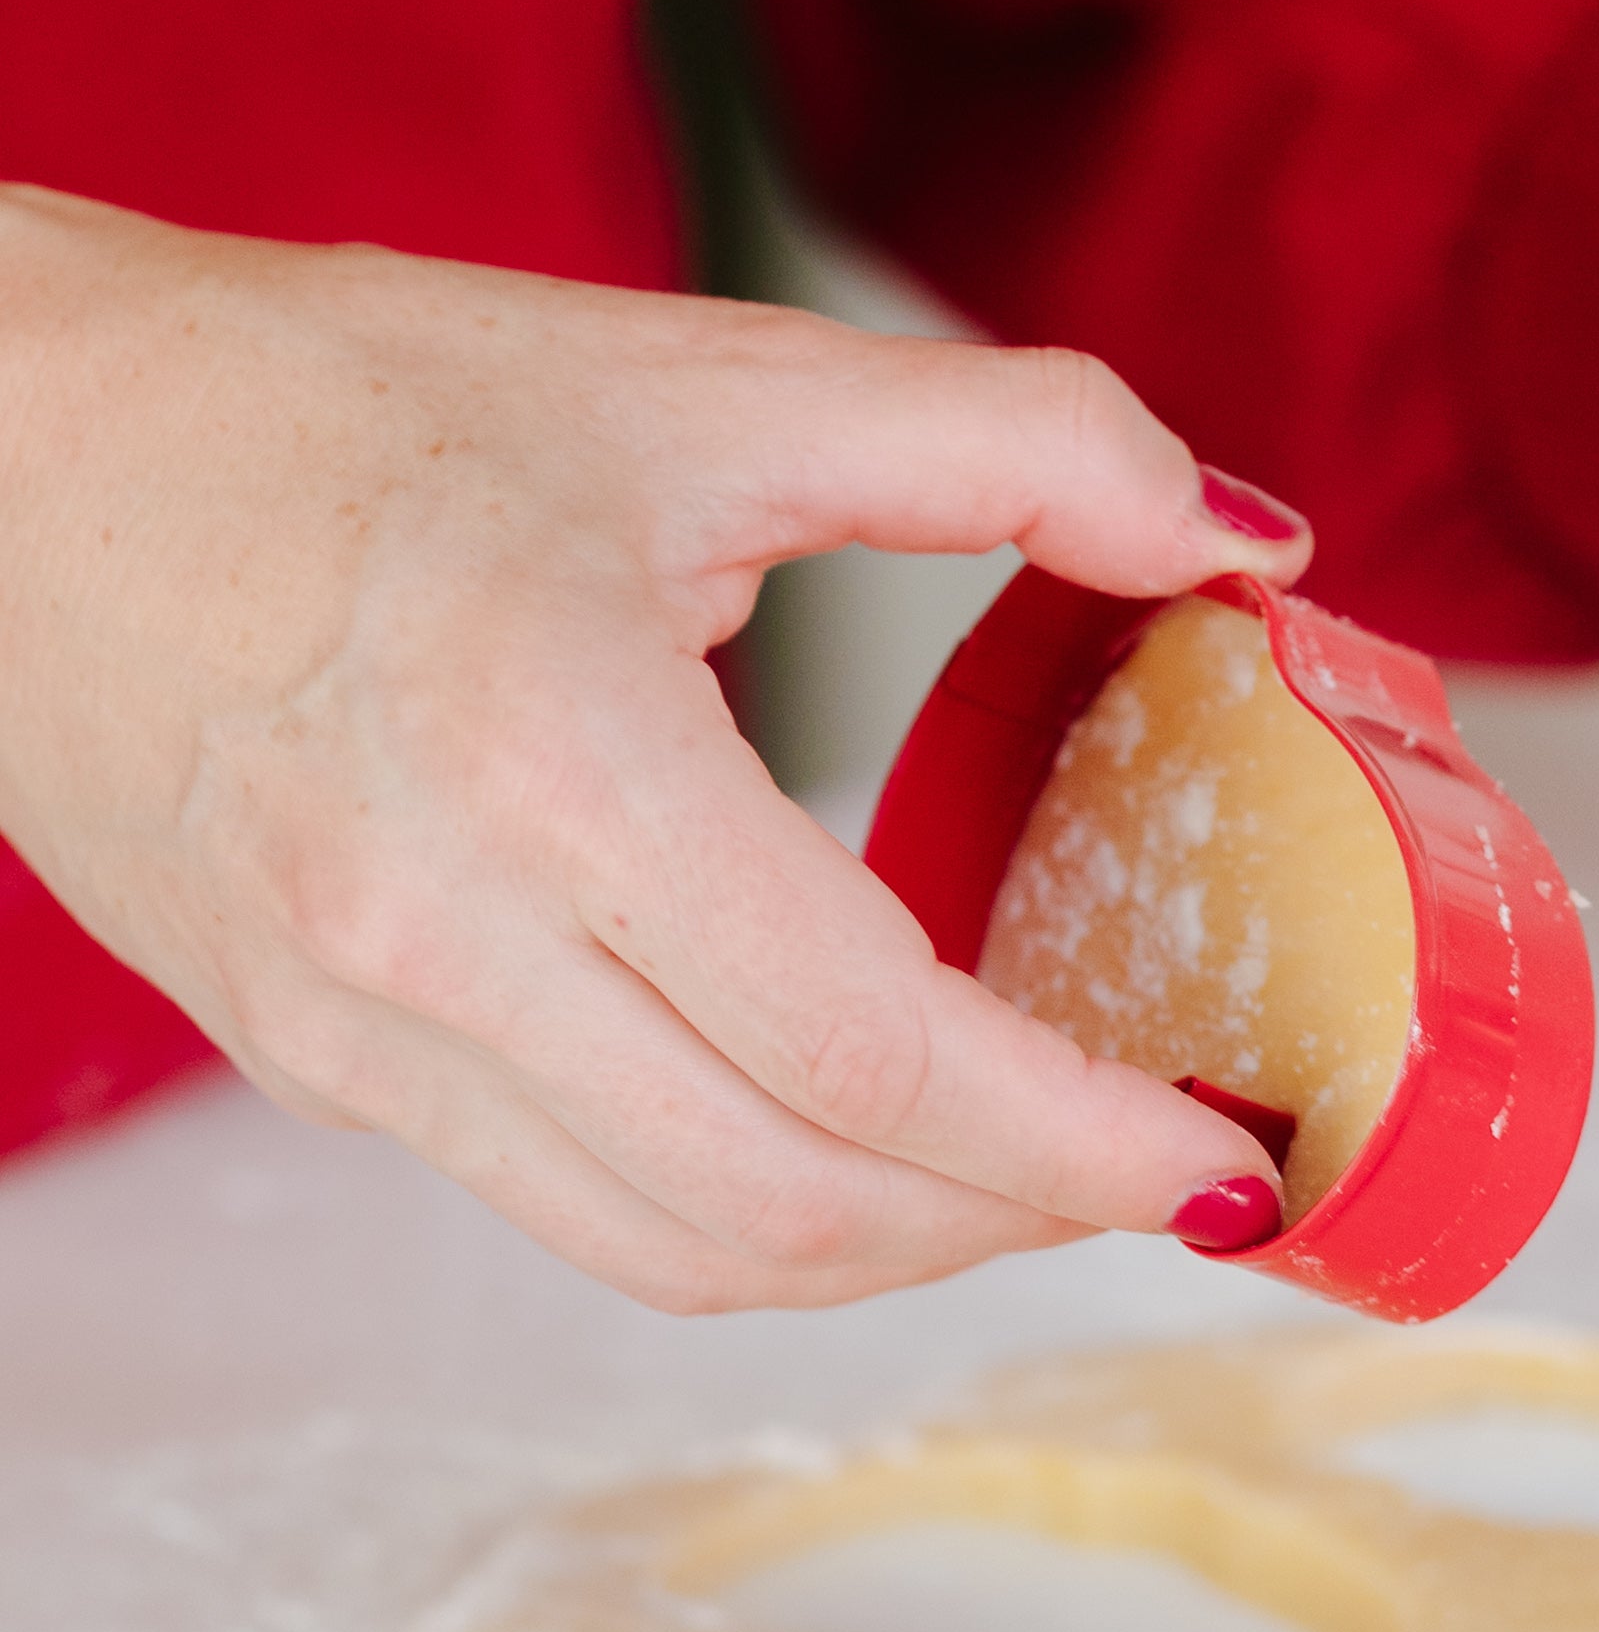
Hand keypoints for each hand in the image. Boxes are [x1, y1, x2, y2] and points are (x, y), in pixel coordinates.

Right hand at [0, 190, 1312, 1305]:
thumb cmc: (322, 400)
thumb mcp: (699, 376)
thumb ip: (1011, 440)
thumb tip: (1246, 533)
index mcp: (550, 751)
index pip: (875, 1050)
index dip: (1082, 1136)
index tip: (1226, 1146)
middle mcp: (437, 933)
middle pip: (805, 1203)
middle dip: (1026, 1216)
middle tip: (1167, 1159)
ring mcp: (357, 1032)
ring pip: (692, 1255)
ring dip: (901, 1247)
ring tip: (1035, 1165)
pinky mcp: (317, 1067)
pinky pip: (581, 1213)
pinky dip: (755, 1212)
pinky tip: (853, 1124)